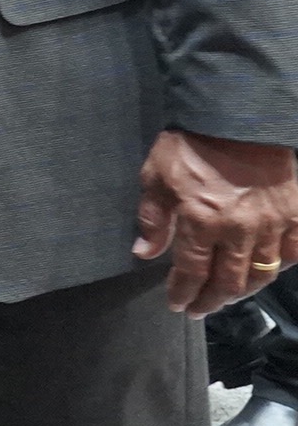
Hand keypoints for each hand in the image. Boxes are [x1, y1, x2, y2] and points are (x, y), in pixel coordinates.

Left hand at [133, 128, 297, 313]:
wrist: (235, 116)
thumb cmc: (189, 145)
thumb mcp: (156, 177)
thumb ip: (152, 219)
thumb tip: (144, 254)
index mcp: (200, 222)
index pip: (190, 272)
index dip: (183, 293)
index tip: (177, 305)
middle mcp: (238, 230)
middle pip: (227, 282)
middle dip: (211, 300)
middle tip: (200, 309)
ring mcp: (271, 225)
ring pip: (261, 274)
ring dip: (243, 291)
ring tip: (228, 296)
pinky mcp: (295, 214)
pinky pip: (293, 252)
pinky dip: (281, 266)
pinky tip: (268, 270)